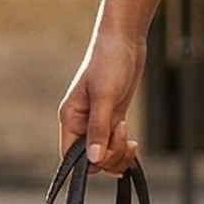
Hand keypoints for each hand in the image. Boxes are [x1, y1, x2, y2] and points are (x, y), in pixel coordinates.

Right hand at [58, 29, 145, 172]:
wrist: (124, 41)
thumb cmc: (108, 61)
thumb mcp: (104, 96)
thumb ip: (98, 128)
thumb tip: (93, 159)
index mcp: (70, 118)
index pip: (70, 156)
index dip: (88, 161)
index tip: (106, 150)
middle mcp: (81, 124)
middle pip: (91, 159)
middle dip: (109, 154)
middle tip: (122, 131)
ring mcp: (98, 122)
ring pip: (105, 155)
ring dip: (119, 152)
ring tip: (127, 132)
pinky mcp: (113, 118)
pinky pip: (115, 145)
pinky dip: (124, 149)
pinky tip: (133, 143)